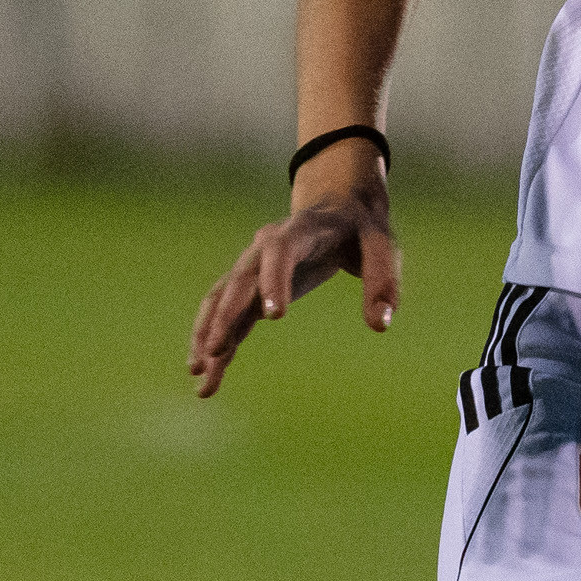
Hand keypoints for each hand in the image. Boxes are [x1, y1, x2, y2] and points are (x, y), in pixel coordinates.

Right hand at [186, 184, 400, 398]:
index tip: (272, 316)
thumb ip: (383, 281)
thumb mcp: (383, 246)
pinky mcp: (250, 286)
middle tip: (216, 351)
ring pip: (222, 298)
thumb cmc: (362, 229)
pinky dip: (212, 338)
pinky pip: (225, 312)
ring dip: (208, 333)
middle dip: (226, 316)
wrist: (339, 207)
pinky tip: (203, 371)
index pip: (279, 252)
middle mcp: (265, 246)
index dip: (274, 281)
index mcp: (300, 230)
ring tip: (198, 372)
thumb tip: (381, 325)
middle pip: (240, 279)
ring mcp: (253, 266)